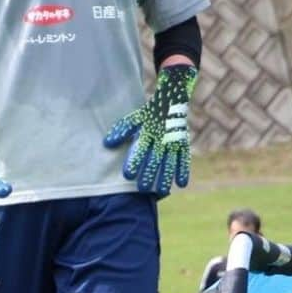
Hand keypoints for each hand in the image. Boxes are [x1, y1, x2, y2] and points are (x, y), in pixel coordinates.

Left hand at [103, 64, 197, 196]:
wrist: (171, 100)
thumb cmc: (148, 114)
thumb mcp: (134, 119)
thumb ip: (121, 131)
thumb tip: (107, 143)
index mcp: (148, 131)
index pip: (140, 149)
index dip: (134, 162)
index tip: (128, 175)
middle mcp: (161, 138)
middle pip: (155, 159)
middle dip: (149, 174)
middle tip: (142, 189)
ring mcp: (174, 141)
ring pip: (170, 162)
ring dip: (166, 177)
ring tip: (161, 192)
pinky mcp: (183, 144)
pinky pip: (184, 159)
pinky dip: (183, 171)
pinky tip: (180, 184)